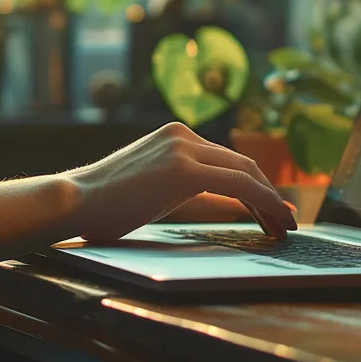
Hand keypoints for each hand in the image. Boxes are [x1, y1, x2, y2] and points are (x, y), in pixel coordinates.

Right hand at [63, 123, 295, 241]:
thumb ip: (187, 187)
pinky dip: (262, 201)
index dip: (256, 184)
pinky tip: (272, 219)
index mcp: (175, 136)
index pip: (227, 159)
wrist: (74, 200)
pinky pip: (238, 184)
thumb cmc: (106, 204)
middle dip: (269, 193)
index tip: (272, 207)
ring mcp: (183, 148)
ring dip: (270, 200)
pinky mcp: (184, 169)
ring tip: (283, 226)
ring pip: (245, 172)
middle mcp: (183, 135)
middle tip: (286, 219)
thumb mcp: (155, 188)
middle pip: (242, 163)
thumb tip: (225, 203)